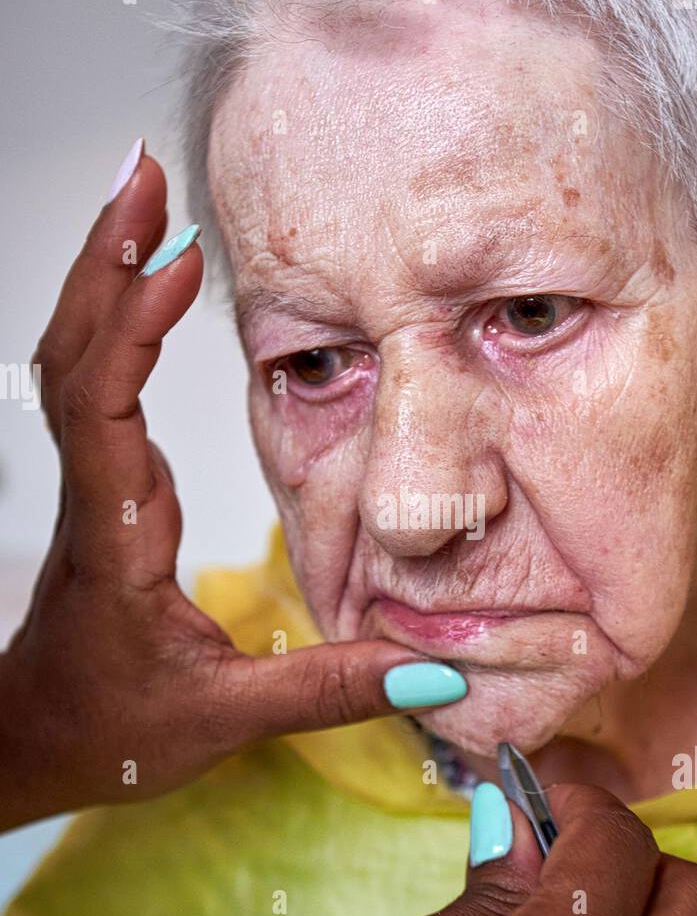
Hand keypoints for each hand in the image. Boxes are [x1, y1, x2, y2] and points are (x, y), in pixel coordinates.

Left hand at [0, 145, 448, 829]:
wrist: (34, 742)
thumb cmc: (108, 730)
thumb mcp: (224, 720)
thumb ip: (331, 690)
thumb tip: (438, 673)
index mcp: (116, 539)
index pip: (102, 412)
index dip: (128, 330)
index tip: (172, 263)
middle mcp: (96, 495)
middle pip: (74, 355)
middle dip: (106, 257)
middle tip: (146, 174)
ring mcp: (95, 484)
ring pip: (73, 359)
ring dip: (102, 272)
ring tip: (144, 195)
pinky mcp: (108, 484)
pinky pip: (94, 381)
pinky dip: (113, 317)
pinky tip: (145, 278)